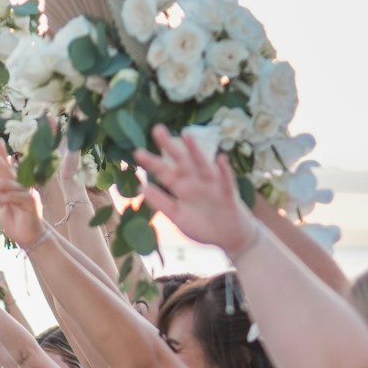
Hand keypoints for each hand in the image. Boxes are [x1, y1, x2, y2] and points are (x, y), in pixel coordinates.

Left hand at [0, 140, 45, 249]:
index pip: (5, 165)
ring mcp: (27, 191)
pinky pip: (12, 196)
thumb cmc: (15, 219)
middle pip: (7, 167)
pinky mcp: (29, 202)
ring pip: (6, 183)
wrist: (28, 236)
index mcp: (14, 183)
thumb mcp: (1, 204)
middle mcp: (22, 184)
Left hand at [133, 125, 254, 253]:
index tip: (137, 152)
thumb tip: (143, 188)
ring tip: (187, 135)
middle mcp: (195, 182)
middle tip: (157, 129)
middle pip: (181, 162)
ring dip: (195, 152)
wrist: (229, 237)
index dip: (152, 163)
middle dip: (170, 147)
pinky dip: (224, 171)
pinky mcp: (228, 195)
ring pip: (202, 166)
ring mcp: (212, 186)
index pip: (164, 173)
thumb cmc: (202, 225)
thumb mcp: (178, 218)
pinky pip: (226, 181)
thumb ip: (162, 204)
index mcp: (182, 188)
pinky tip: (220, 159)